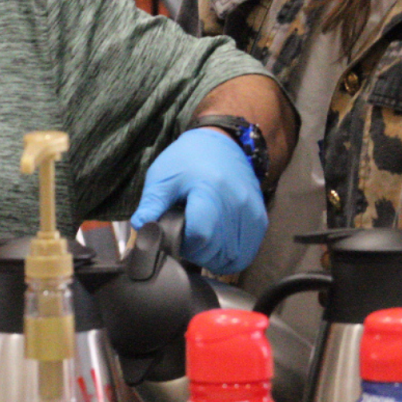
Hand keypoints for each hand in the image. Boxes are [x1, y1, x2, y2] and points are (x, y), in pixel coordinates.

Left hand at [130, 128, 267, 273]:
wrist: (222, 142)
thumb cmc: (188, 159)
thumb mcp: (162, 177)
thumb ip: (151, 206)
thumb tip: (142, 230)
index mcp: (209, 191)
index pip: (200, 237)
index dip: (183, 244)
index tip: (175, 235)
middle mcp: (236, 203)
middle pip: (216, 251)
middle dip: (196, 253)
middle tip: (185, 238)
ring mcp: (251, 213)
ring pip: (233, 258)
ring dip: (214, 258)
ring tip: (201, 242)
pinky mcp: (260, 219)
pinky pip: (247, 253)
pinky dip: (231, 257)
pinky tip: (217, 246)